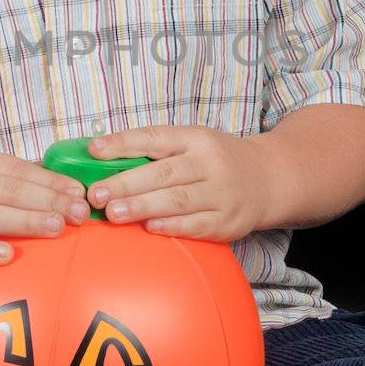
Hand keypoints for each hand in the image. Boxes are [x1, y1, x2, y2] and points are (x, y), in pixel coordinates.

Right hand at [0, 147, 88, 268]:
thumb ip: (7, 174)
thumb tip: (57, 179)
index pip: (19, 170)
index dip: (51, 182)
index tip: (79, 193)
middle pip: (10, 191)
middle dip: (49, 201)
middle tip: (79, 212)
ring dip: (25, 221)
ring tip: (56, 227)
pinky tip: (8, 256)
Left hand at [85, 124, 285, 241]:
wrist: (270, 178)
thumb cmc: (217, 161)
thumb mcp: (193, 143)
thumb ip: (155, 151)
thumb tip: (100, 157)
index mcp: (196, 139)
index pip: (155, 138)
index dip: (123, 143)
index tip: (94, 151)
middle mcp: (210, 163)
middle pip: (164, 173)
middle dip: (126, 184)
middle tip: (97, 195)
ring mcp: (221, 193)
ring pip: (178, 200)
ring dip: (143, 207)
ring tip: (114, 213)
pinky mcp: (228, 221)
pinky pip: (196, 225)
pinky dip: (171, 226)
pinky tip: (149, 227)